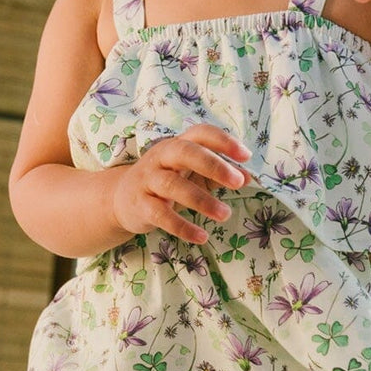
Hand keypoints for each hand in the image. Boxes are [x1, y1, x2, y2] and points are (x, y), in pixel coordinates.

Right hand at [112, 124, 254, 244]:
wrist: (122, 199)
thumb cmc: (166, 181)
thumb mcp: (192, 174)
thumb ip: (219, 174)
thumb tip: (248, 177)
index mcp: (177, 145)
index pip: (201, 133)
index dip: (223, 141)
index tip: (246, 156)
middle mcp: (161, 157)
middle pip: (185, 152)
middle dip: (213, 165)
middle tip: (237, 182)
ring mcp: (148, 180)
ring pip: (173, 185)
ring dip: (202, 200)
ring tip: (225, 214)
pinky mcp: (140, 205)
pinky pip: (161, 215)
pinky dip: (182, 226)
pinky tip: (201, 237)